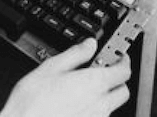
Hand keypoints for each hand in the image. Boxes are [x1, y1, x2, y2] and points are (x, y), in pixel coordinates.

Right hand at [0, 38, 130, 116]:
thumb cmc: (32, 103)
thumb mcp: (51, 67)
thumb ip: (75, 54)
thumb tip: (89, 45)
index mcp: (94, 84)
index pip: (123, 71)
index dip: (123, 61)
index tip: (118, 56)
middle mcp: (100, 105)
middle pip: (123, 92)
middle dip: (117, 80)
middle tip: (104, 72)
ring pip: (111, 107)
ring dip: (105, 96)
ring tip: (84, 89)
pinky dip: (93, 110)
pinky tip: (75, 106)